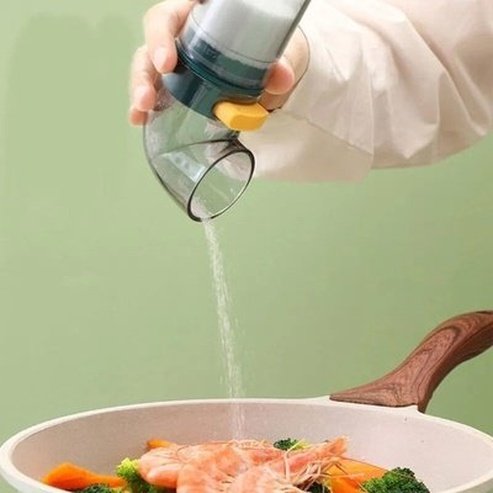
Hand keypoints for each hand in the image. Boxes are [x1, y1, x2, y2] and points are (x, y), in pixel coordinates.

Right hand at [129, 0, 308, 124]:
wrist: (268, 68)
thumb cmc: (265, 49)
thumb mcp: (273, 52)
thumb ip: (279, 63)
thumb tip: (281, 79)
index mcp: (201, 13)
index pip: (171, 14)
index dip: (162, 34)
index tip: (168, 62)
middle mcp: (183, 31)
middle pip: (153, 39)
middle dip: (147, 66)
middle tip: (149, 94)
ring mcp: (177, 56)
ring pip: (147, 63)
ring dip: (141, 86)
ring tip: (141, 109)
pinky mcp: (175, 80)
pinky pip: (155, 88)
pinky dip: (145, 105)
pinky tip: (138, 119)